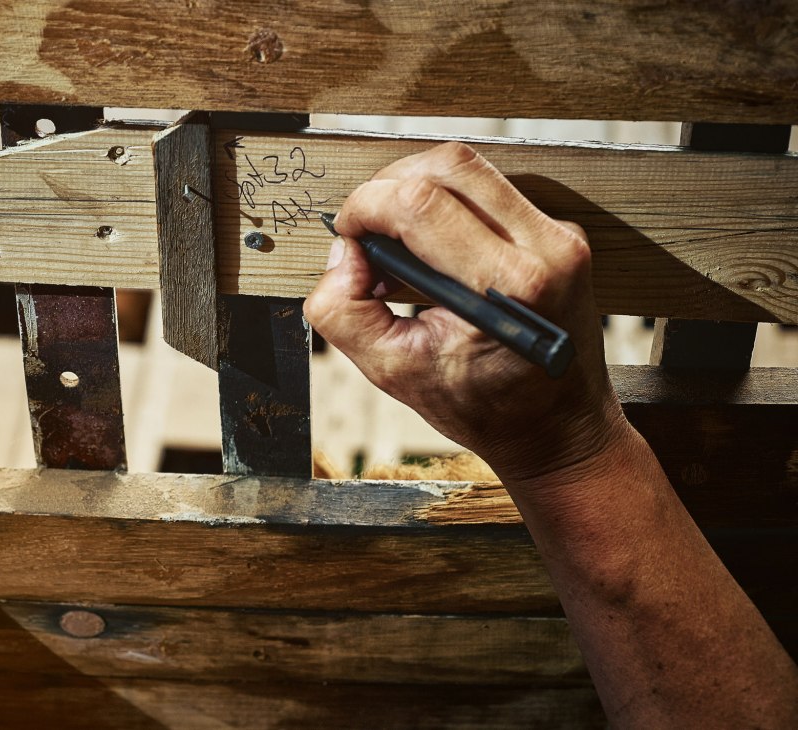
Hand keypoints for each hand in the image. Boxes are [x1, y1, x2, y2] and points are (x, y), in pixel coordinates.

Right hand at [303, 142, 630, 486]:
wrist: (559, 429)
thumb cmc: (487, 409)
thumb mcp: (394, 373)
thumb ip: (344, 313)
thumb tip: (341, 255)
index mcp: (510, 285)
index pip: (420, 203)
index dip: (366, 207)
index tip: (347, 235)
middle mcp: (546, 247)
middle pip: (448, 165)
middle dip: (388, 187)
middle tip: (366, 232)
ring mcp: (559, 234)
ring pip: (469, 168)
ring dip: (416, 191)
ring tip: (396, 243)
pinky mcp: (559, 231)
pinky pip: (489, 189)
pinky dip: (446, 205)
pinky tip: (431, 250)